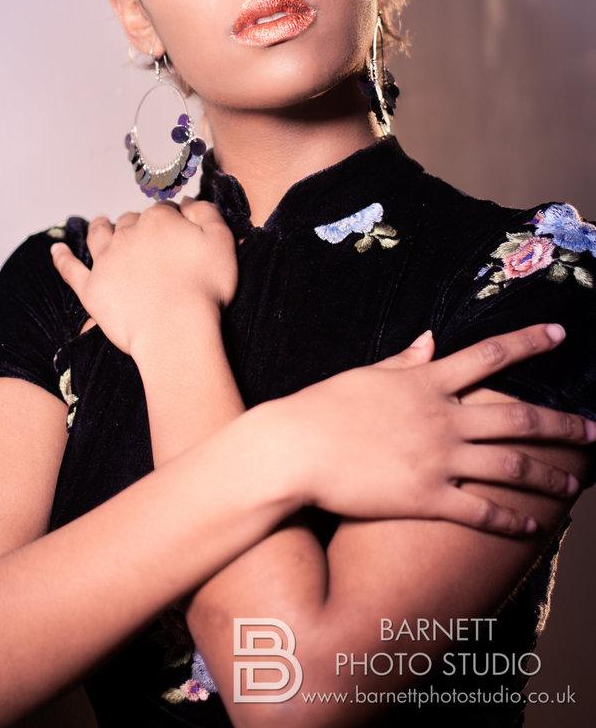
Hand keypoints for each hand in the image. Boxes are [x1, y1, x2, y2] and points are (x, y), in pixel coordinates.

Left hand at [49, 196, 237, 356]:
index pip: (164, 211)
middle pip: (131, 221)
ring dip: (100, 227)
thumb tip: (188, 201)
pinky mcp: (91, 288)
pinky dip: (62, 258)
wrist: (175, 328)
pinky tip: (55, 250)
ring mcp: (106, 260)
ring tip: (100, 222)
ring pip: (98, 235)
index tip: (179, 229)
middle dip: (137, 224)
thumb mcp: (221, 241)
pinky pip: (71, 269)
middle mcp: (128, 234)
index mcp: (159, 220)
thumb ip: (206, 213)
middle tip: (145, 235)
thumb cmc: (205, 287)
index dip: (172, 219)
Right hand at [280, 323, 595, 535]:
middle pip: (516, 417)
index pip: (490, 355)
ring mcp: (437, 459)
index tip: (560, 334)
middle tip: (594, 430)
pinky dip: (511, 520)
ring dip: (547, 474)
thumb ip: (405, 361)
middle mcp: (442, 418)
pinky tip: (533, 526)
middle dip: (561, 424)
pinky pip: (480, 510)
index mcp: (427, 381)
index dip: (529, 342)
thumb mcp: (366, 374)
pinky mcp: (427, 498)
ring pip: (509, 467)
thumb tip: (431, 340)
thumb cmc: (322, 407)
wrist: (294, 448)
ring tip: (573, 483)